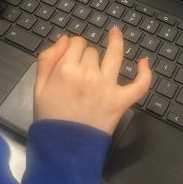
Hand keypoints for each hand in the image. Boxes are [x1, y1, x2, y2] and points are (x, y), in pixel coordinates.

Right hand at [34, 27, 151, 134]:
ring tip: (116, 33)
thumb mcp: (38, 87)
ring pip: (114, 56)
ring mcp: (107, 87)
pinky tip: (143, 62)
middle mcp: (88, 74)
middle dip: (87, 56)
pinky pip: (139, 85)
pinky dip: (144, 73)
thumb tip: (64, 39)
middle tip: (82, 70)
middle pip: (92, 52)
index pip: (76, 43)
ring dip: (116, 42)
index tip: (72, 54)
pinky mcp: (121, 102)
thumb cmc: (49, 119)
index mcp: (66, 70)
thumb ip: (47, 59)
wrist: (63, 150)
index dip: (74, 47)